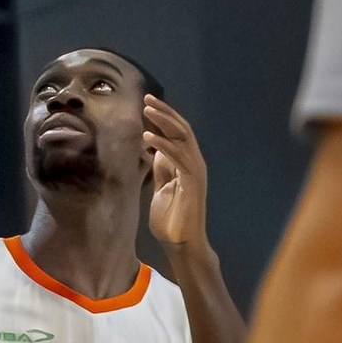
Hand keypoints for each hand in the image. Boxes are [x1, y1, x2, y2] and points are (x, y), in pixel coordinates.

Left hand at [145, 98, 209, 250]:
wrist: (181, 243)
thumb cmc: (171, 220)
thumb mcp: (161, 189)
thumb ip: (162, 170)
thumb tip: (155, 151)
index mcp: (186, 164)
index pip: (177, 133)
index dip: (164, 119)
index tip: (146, 106)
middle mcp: (194, 163)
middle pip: (182, 130)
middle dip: (165, 113)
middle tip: (147, 99)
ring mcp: (195, 172)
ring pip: (182, 138)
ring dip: (164, 122)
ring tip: (147, 110)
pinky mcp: (192, 182)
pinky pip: (178, 158)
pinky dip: (163, 145)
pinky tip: (148, 138)